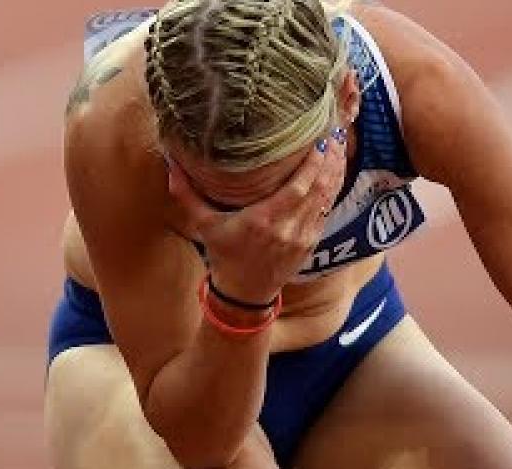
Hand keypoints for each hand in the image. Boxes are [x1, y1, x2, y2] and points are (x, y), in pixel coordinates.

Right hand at [166, 132, 346, 303]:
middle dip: (329, 160)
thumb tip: (171, 162)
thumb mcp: (203, 225)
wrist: (244, 293)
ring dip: (335, 172)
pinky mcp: (310, 243)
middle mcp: (287, 229)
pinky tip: (336, 171)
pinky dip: (332, 190)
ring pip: (326, 198)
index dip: (312, 163)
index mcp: (263, 221)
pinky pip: (326, 211)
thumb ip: (186, 194)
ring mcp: (302, 237)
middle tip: (334, 131)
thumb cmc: (223, 255)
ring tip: (340, 145)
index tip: (317, 139)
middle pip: (318, 188)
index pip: (298, 187)